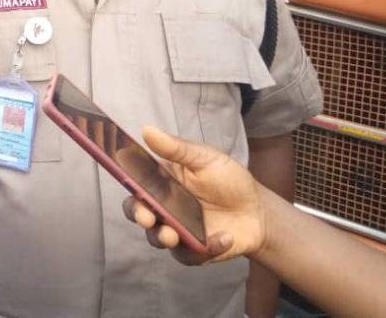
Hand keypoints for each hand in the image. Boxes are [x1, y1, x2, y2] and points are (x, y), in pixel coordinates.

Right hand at [121, 126, 267, 265]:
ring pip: (156, 237)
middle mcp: (163, 206)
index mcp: (162, 181)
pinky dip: (204, 250)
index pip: (135, 181)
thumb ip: (176, 148)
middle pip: (137, 211)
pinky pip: (187, 255)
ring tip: (173, 236)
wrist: (258, 212)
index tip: (127, 181)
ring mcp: (176, 229)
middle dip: (138, 214)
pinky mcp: (191, 250)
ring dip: (161, 237)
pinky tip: (224, 237)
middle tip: (146, 216)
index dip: (127, 182)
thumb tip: (147, 130)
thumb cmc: (229, 180)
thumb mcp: (205, 158)